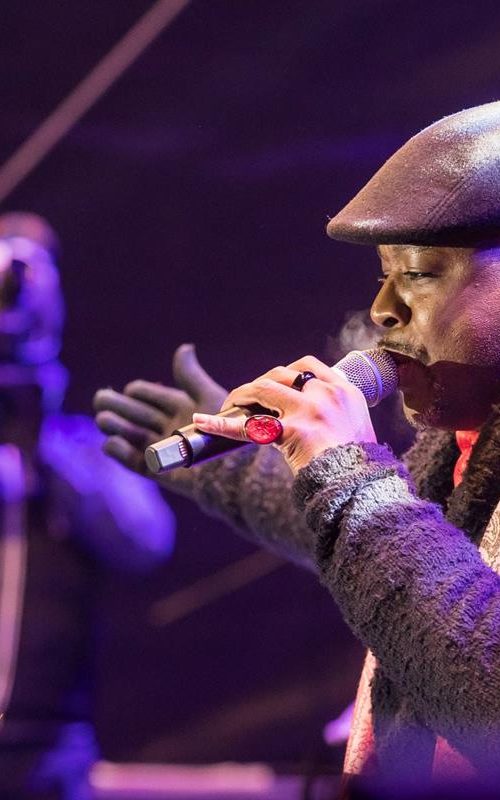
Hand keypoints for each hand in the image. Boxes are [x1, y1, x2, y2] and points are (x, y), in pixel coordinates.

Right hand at [93, 344, 226, 484]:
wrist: (233, 469)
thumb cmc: (225, 431)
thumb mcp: (208, 398)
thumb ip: (190, 376)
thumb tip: (184, 347)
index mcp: (182, 408)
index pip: (153, 395)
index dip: (140, 391)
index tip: (131, 389)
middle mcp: (170, 427)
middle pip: (137, 414)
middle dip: (118, 405)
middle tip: (101, 398)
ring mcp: (162, 449)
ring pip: (132, 435)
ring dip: (116, 426)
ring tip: (103, 419)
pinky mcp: (158, 470)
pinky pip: (135, 462)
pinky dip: (121, 452)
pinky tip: (111, 442)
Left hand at [193, 355, 375, 473]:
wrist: (362, 487)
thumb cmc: (358, 466)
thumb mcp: (356, 428)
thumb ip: (336, 414)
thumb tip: (308, 417)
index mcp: (345, 391)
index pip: (309, 366)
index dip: (286, 373)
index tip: (275, 386)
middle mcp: (327, 395)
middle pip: (282, 374)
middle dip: (259, 385)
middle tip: (247, 401)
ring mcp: (309, 411)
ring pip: (263, 389)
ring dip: (242, 395)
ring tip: (230, 406)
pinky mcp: (293, 432)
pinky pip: (249, 427)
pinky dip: (221, 424)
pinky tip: (202, 422)